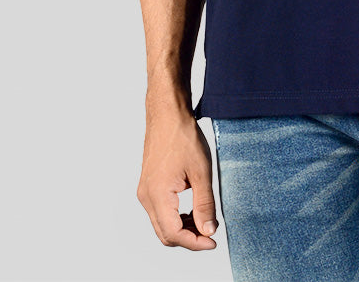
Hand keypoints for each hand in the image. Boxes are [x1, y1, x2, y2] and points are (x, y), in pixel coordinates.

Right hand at [137, 110, 218, 249]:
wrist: (168, 114)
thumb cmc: (182, 136)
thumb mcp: (201, 171)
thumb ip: (205, 204)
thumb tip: (208, 230)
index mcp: (158, 195)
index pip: (174, 234)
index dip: (195, 242)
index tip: (213, 241)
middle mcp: (146, 197)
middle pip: (165, 234)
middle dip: (188, 239)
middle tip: (210, 233)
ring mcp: (145, 191)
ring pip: (161, 225)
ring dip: (182, 229)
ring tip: (204, 220)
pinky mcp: (148, 186)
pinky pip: (159, 212)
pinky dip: (175, 217)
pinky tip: (191, 209)